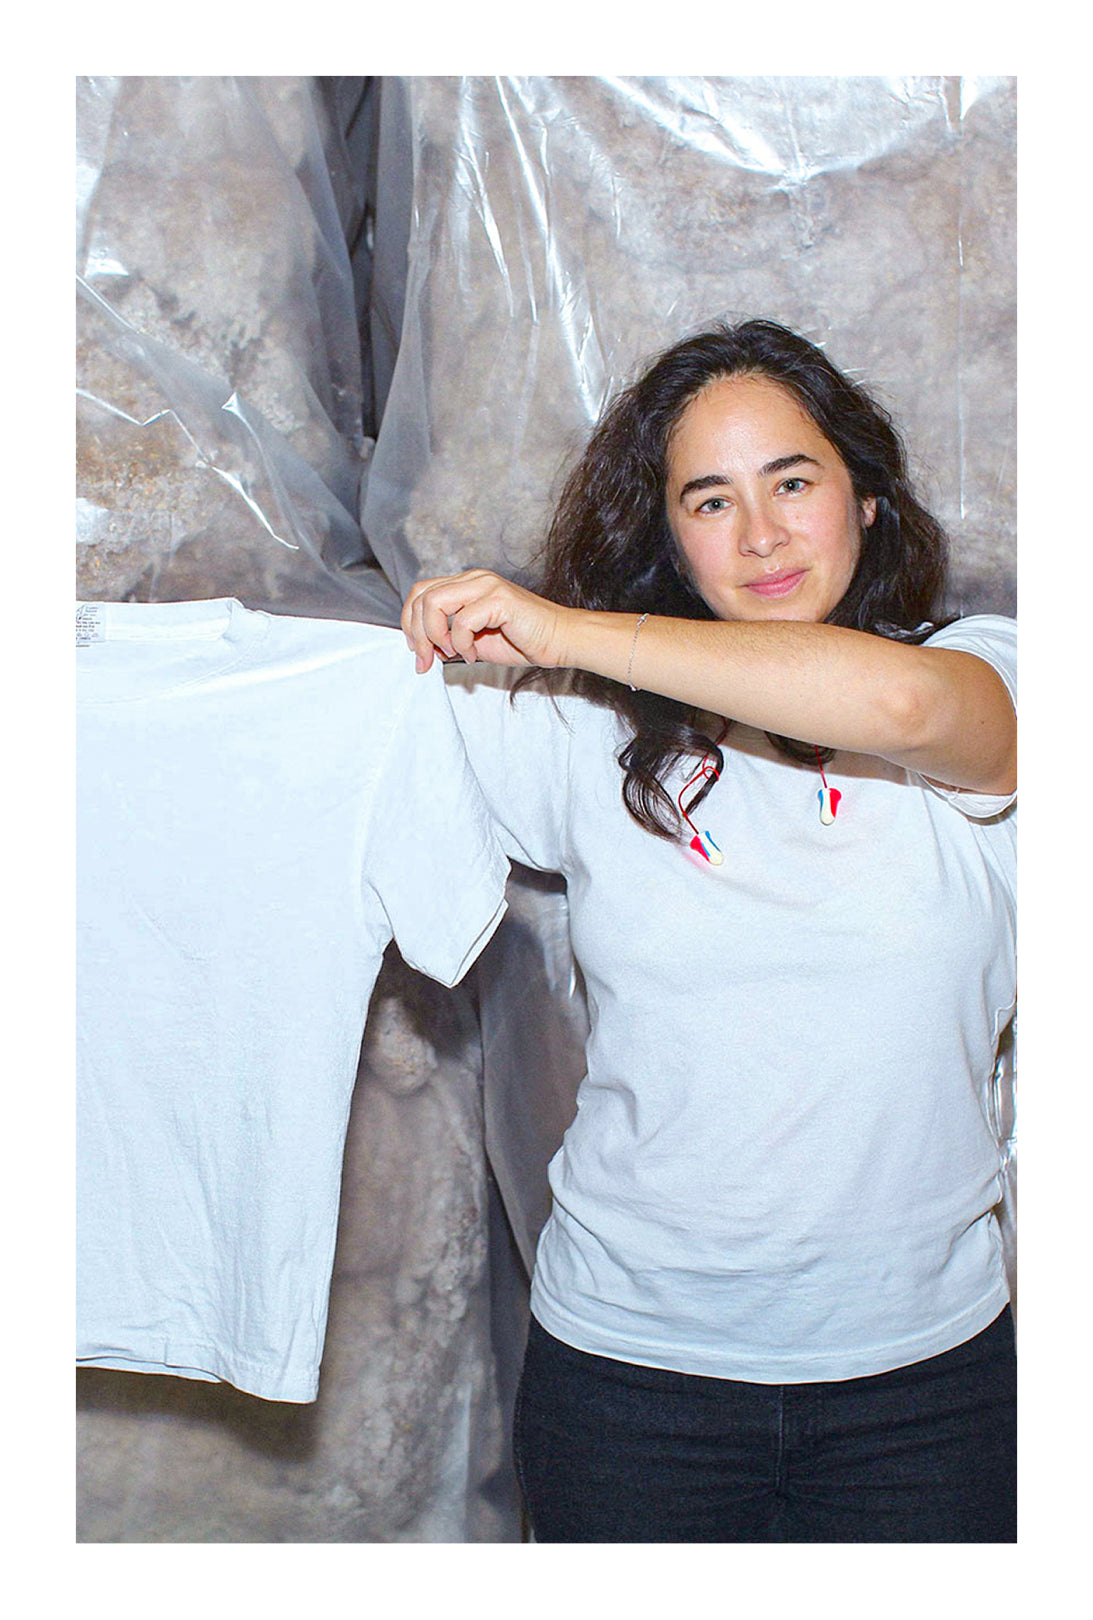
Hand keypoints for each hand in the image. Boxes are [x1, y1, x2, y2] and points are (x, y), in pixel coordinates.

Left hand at [401, 570, 571, 673]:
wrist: (560, 641)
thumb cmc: (523, 640)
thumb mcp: (475, 641)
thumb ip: (449, 637)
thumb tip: (424, 648)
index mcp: (467, 584)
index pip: (421, 592)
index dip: (411, 624)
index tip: (418, 652)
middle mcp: (474, 578)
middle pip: (422, 596)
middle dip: (417, 634)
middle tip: (427, 660)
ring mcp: (486, 585)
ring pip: (434, 602)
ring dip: (434, 635)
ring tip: (452, 653)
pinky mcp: (499, 599)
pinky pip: (462, 620)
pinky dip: (461, 643)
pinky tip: (473, 655)